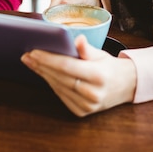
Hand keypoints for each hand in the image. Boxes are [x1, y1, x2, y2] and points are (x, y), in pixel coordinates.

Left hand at [21, 35, 136, 116]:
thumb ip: (87, 48)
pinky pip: (61, 96)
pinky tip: (43, 73)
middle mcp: (93, 93)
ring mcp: (87, 106)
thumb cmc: (109, 67)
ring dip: (43, 74)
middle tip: (27, 55)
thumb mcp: (101, 54)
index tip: (34, 51)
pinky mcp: (82, 112)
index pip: (67, 66)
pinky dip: (51, 84)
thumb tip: (78, 39)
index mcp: (98, 76)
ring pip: (58, 87)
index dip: (48, 59)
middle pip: (60, 77)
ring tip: (31, 62)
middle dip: (41, 65)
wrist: (125, 87)